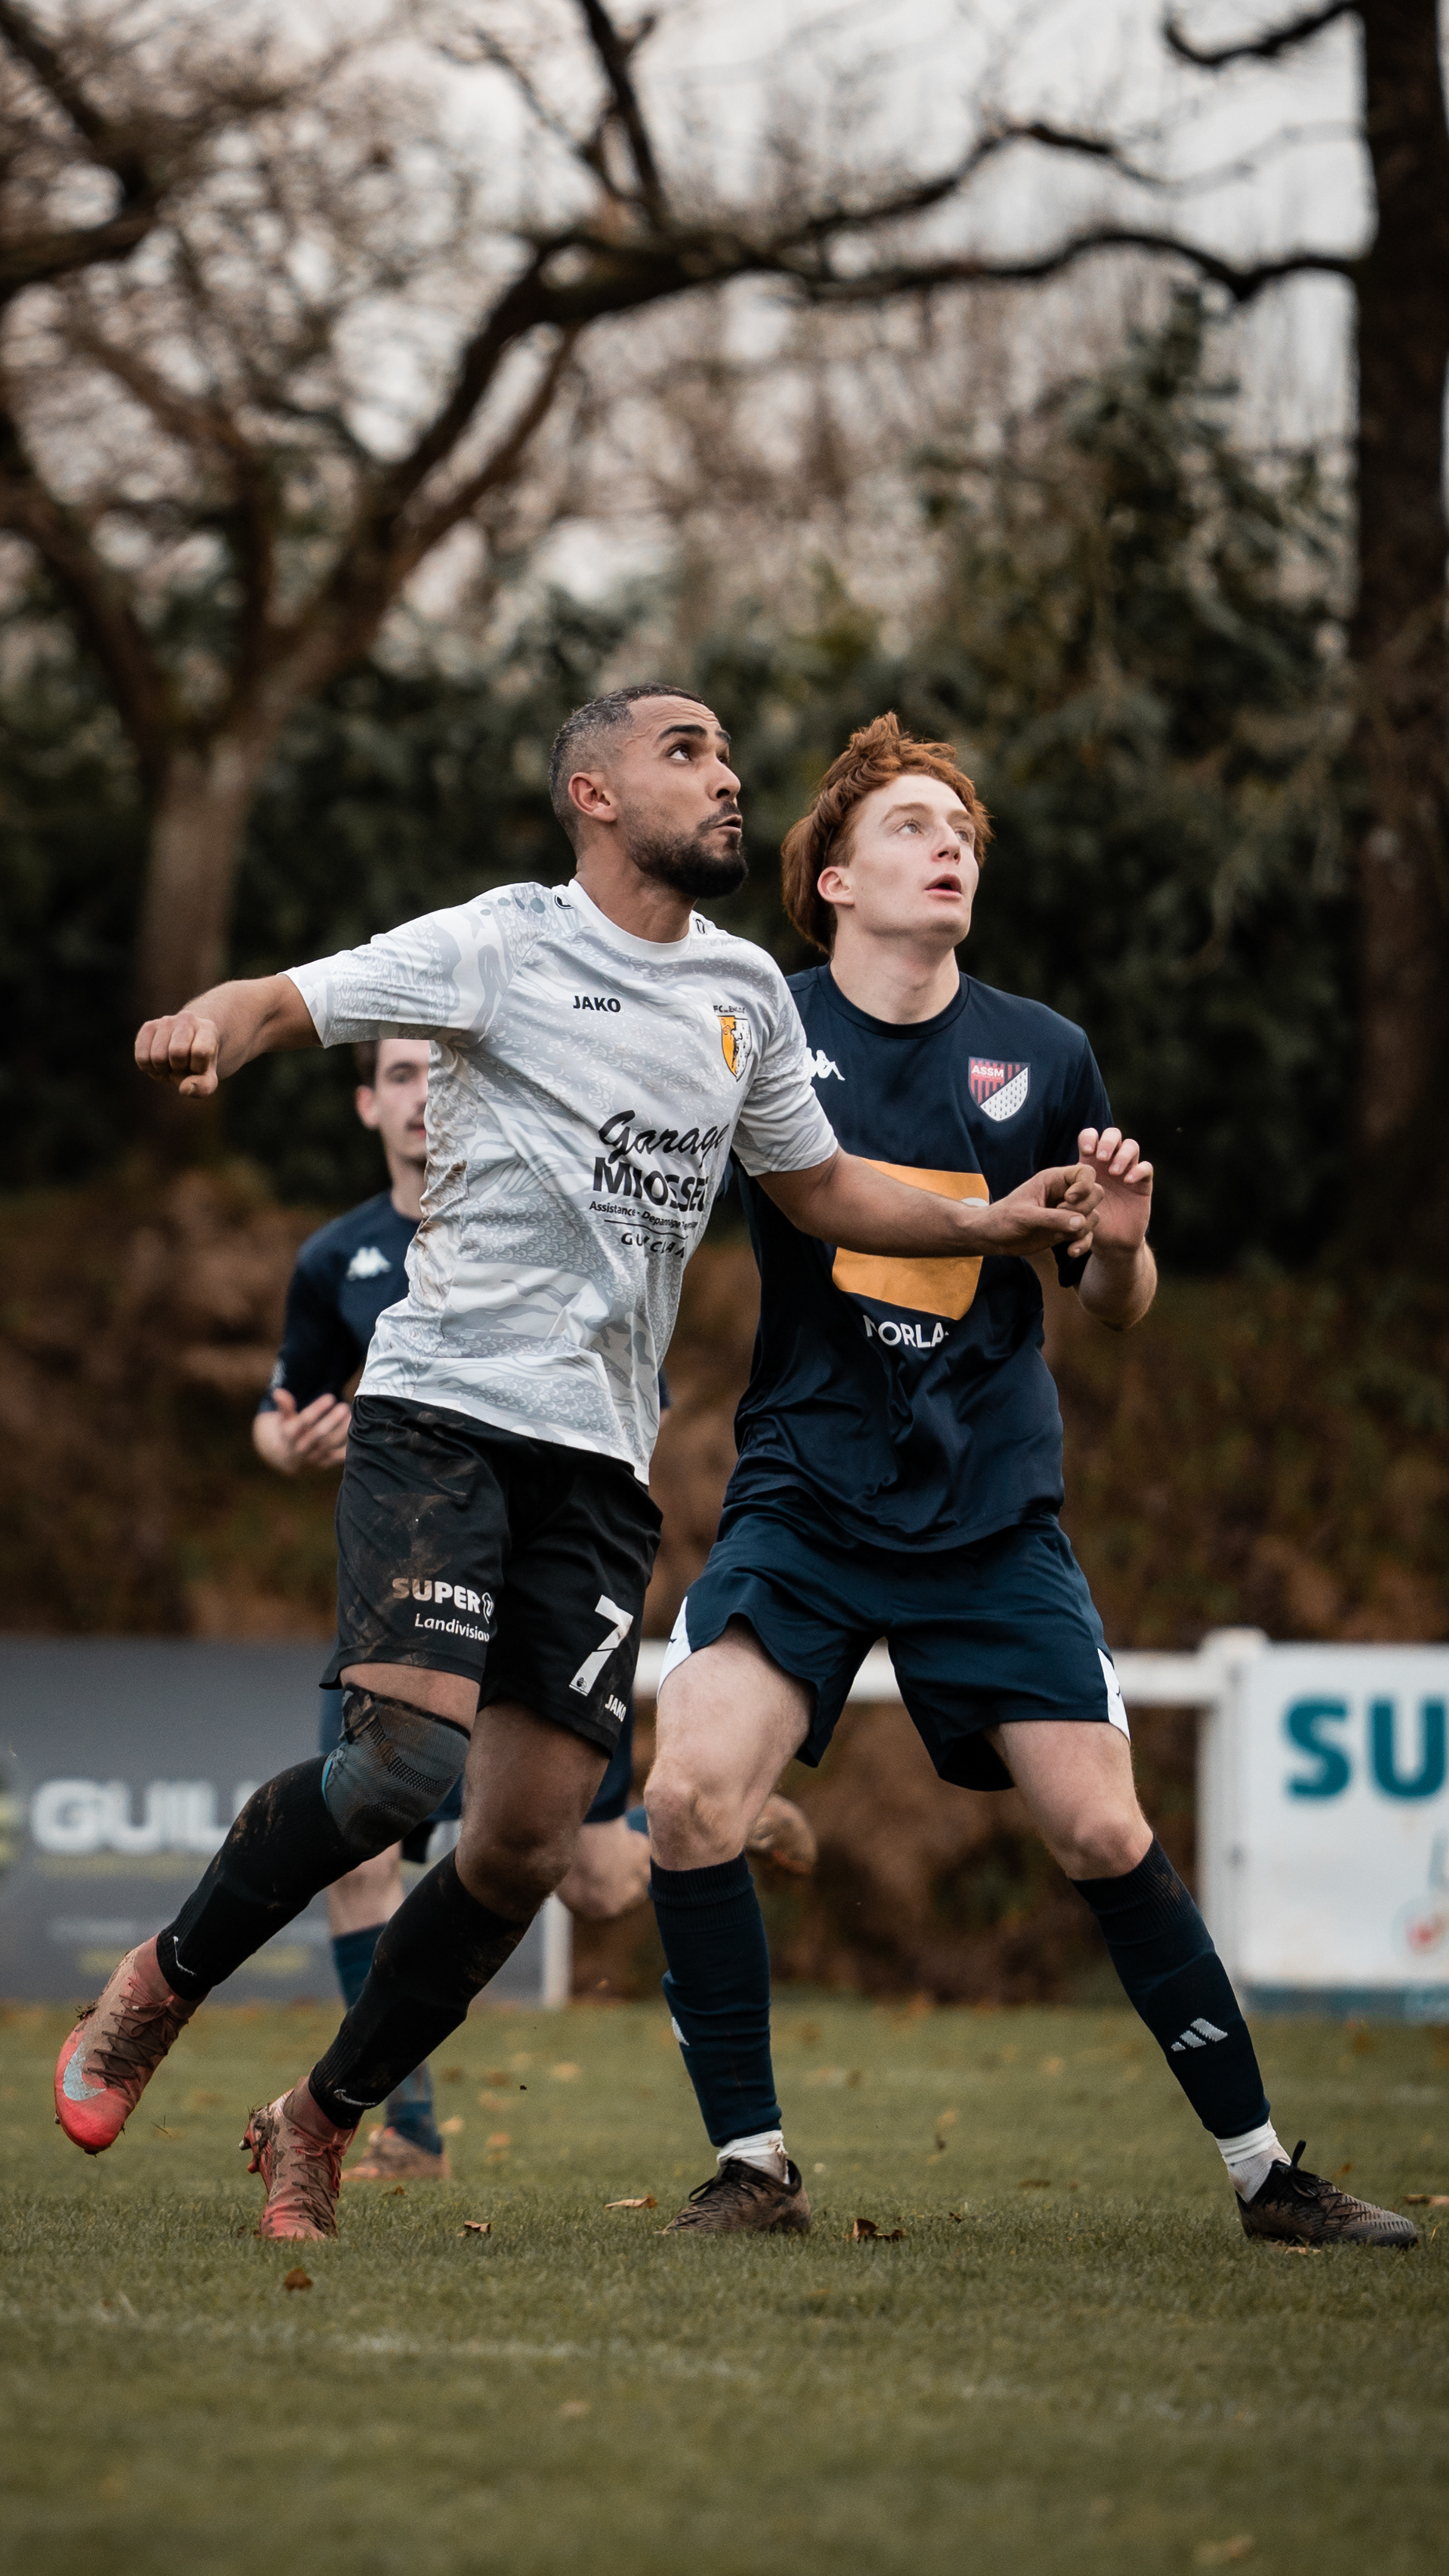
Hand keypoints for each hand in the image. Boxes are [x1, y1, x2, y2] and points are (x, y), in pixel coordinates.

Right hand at [134, 1010, 222, 1096]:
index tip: (199, 1066)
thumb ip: (203, 1087)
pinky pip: (142, 1057)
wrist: (186, 1048)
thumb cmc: (198, 1064)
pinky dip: (149, 1068)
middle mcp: (187, 1020)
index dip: (198, 1068)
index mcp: (208, 1030)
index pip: (201, 1052)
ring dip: (163, 1070)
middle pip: (177, 1053)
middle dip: (179, 1068)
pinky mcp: (148, 1027)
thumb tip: (185, 1089)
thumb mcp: (208, 1078)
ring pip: (157, 1056)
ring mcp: (166, 1021)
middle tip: (182, 1067)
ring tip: (170, 1065)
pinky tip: (158, 1063)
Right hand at [253, 1388, 351, 1475]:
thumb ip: (284, 1406)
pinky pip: (340, 1456)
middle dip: (333, 1419)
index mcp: (291, 1434)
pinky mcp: (326, 1463)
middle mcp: (302, 1447)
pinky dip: (350, 1445)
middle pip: (319, 1433)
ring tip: (352, 1415)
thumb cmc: (290, 1432)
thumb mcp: (284, 1419)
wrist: (289, 1459)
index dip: (318, 1408)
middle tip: (344, 1406)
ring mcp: (314, 1457)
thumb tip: (278, 1392)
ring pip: (332, 1443)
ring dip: (344, 1429)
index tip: (330, 1397)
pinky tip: (358, 1430)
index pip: (304, 1420)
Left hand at [975, 1162, 1102, 1258]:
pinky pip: (1086, 1235)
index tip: (1069, 1199)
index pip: (1085, 1172)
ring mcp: (1067, 1213)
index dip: (1085, 1185)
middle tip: (1061, 1217)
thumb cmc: (1003, 1219)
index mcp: (1054, 1180)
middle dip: (1084, 1209)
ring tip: (1061, 1237)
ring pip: (1093, 1216)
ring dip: (1083, 1229)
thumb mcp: (1025, 1216)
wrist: (994, 1238)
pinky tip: (1071, 1251)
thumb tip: (1081, 1222)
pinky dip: (1082, 1244)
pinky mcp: (1066, 1230)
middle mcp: (1064, 1194)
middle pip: (1096, 1194)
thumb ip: (1053, 1218)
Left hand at [1076, 1127, 1151, 1258]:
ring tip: (1114, 1172)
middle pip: (1113, 1134)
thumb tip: (1068, 1198)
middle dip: (1108, 1141)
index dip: (1090, 1137)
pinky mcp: (1143, 1184)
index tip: (1087, 1152)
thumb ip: (1067, 1202)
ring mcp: (1128, 1171)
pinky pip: (1146, 1167)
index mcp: (1090, 1163)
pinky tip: (1128, 1181)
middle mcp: (1110, 1163)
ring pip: (1131, 1146)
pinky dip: (1138, 1170)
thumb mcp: (1072, 1211)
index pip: (1090, 1136)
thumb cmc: (1087, 1224)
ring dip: (1123, 1154)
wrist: (1110, 1242)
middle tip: (1102, 1158)